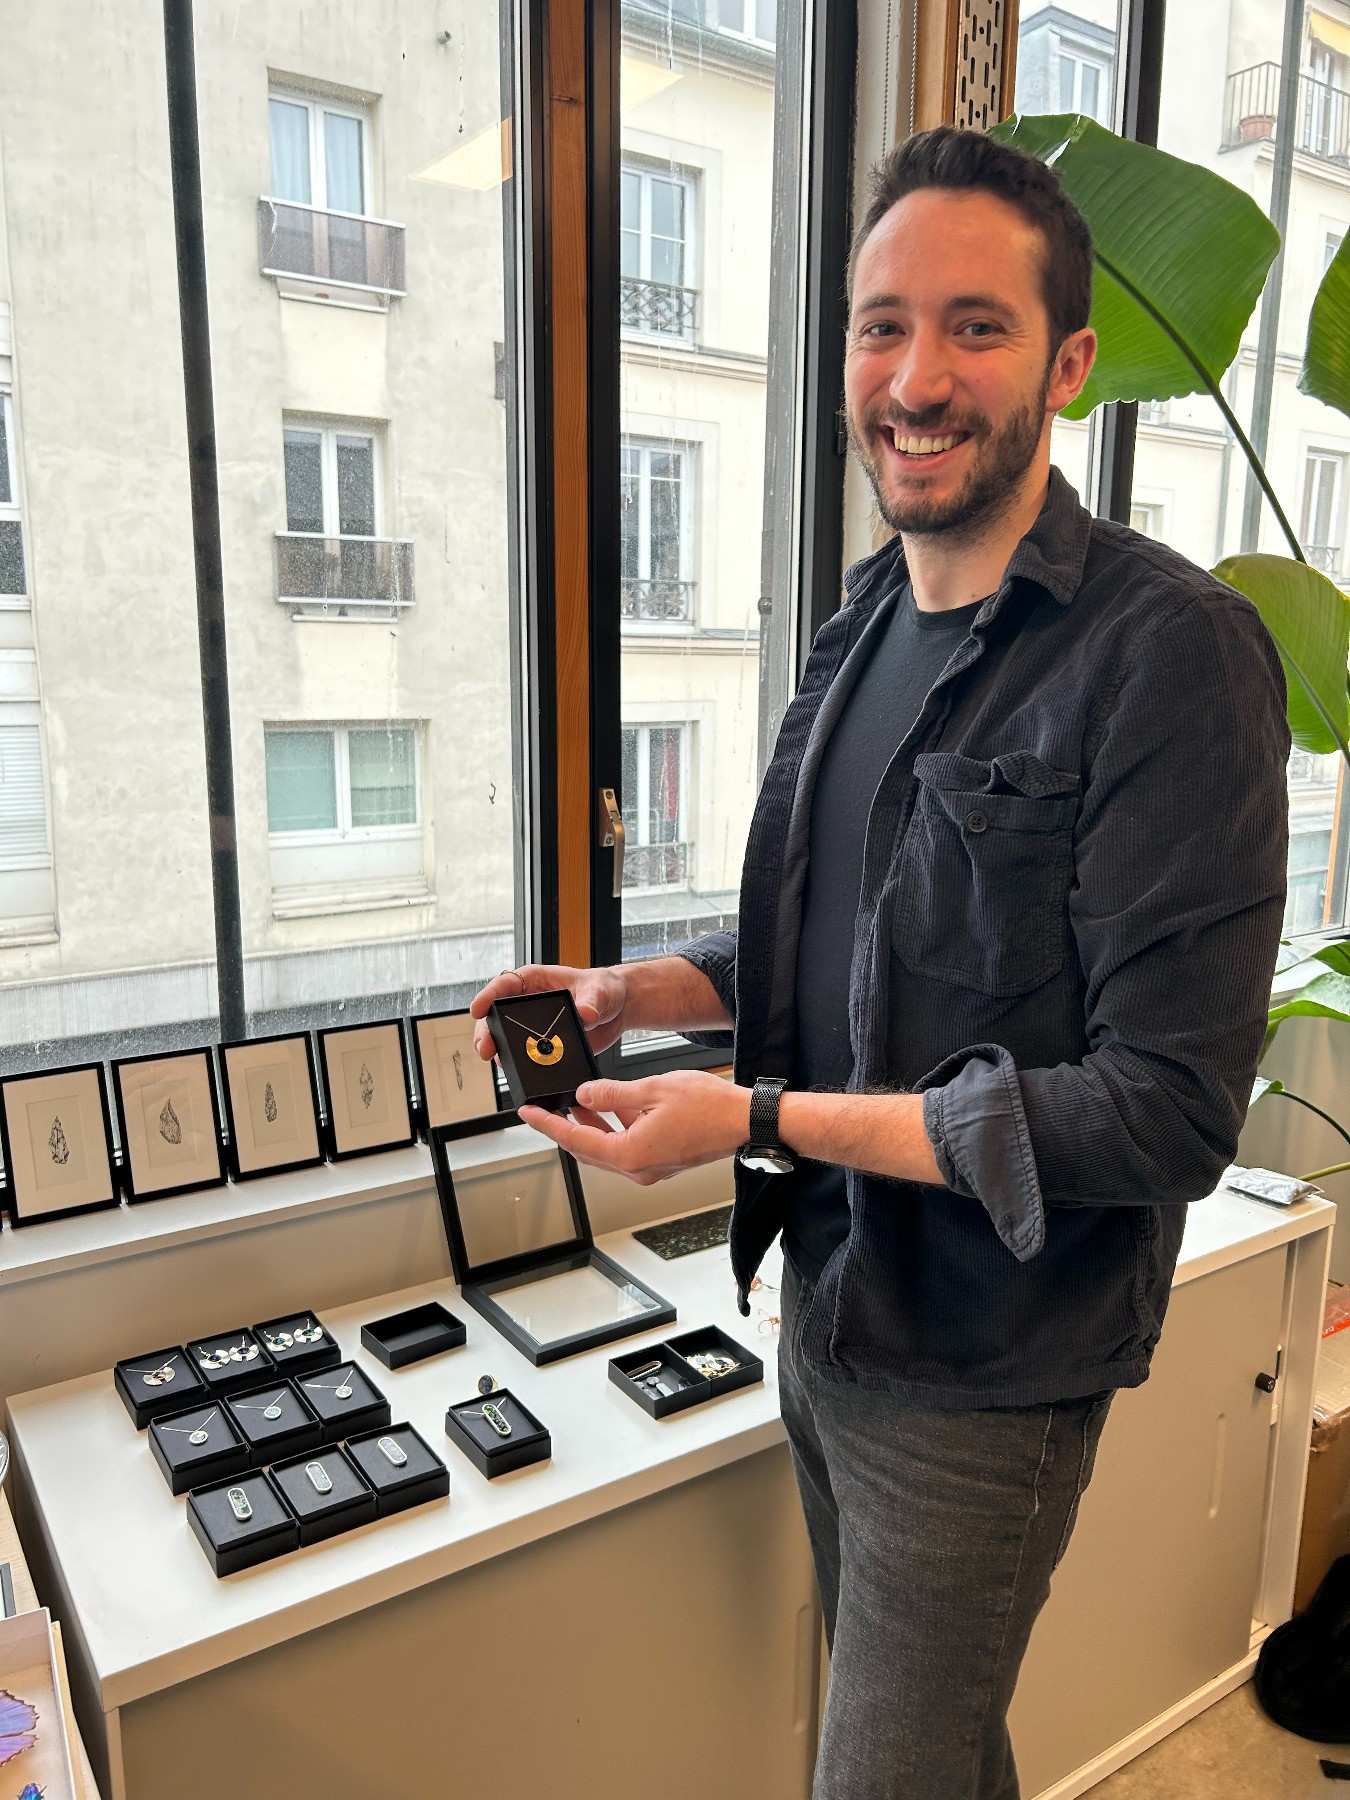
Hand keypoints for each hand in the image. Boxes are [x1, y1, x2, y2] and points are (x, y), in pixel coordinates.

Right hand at [468, 963, 629, 1060]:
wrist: (616, 1010)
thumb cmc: (605, 989)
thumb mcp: (600, 991)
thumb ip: (592, 1001)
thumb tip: (585, 1013)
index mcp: (535, 980)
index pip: (503, 984)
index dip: (486, 996)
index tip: (476, 1010)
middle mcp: (527, 1003)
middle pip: (495, 1016)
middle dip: (486, 1032)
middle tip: (485, 1048)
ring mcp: (531, 1026)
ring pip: (503, 1038)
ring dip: (497, 1050)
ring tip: (498, 1062)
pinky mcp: (540, 1045)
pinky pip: (522, 1056)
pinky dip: (516, 1064)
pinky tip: (516, 1073)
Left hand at [521, 1072, 750, 1185]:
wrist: (747, 1121)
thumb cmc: (710, 1107)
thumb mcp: (652, 1089)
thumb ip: (612, 1094)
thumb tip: (584, 1095)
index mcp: (630, 1154)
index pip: (575, 1140)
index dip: (548, 1124)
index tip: (528, 1113)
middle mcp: (637, 1168)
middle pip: (587, 1150)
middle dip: (565, 1127)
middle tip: (545, 1108)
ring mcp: (651, 1168)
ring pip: (607, 1149)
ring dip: (590, 1127)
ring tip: (576, 1102)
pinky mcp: (663, 1162)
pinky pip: (627, 1148)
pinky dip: (614, 1129)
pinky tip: (614, 1107)